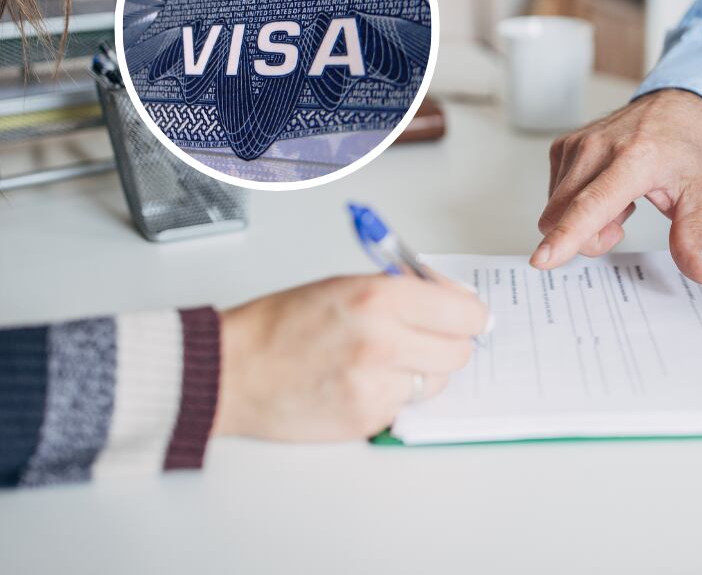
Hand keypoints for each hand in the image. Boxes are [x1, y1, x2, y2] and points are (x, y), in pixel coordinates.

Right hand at [213, 275, 488, 440]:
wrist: (232, 370)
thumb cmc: (281, 322)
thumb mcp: (345, 284)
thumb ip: (402, 291)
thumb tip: (452, 301)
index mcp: (380, 297)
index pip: (464, 312)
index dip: (469, 314)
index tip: (467, 317)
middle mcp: (384, 341)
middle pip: (460, 351)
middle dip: (448, 343)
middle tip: (427, 337)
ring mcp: (376, 386)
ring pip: (436, 382)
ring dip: (422, 372)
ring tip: (385, 360)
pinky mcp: (367, 418)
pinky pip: (406, 406)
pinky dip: (394, 395)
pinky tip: (362, 381)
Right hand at [532, 88, 701, 283]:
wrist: (675, 106)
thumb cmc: (686, 147)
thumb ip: (694, 237)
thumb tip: (700, 273)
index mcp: (634, 159)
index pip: (592, 204)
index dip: (566, 235)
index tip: (542, 259)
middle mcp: (597, 148)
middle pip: (563, 217)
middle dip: (588, 237)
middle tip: (624, 220)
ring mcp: (575, 144)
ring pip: (555, 211)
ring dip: (584, 219)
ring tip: (619, 198)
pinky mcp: (562, 145)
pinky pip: (554, 196)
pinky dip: (576, 202)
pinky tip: (604, 187)